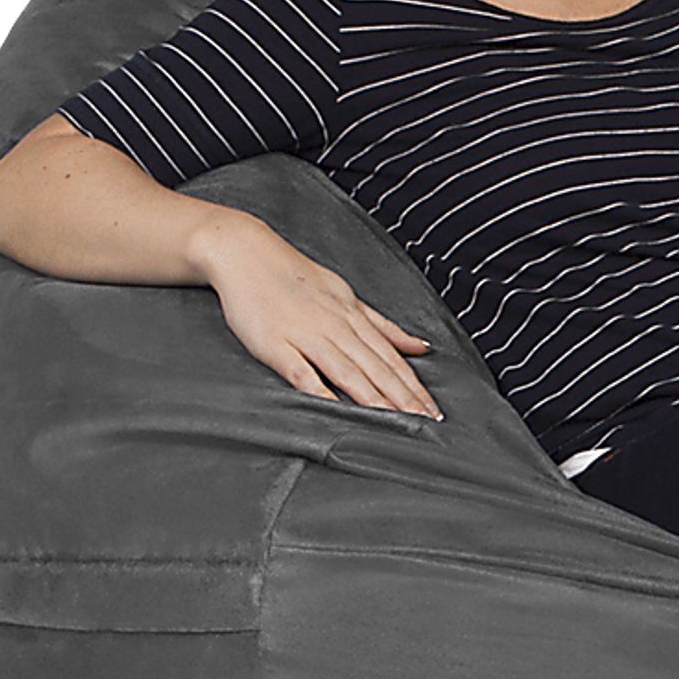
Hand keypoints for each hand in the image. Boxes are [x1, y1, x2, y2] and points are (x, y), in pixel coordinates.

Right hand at [196, 213, 444, 418]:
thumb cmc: (296, 276)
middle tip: (426, 425)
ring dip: (375, 399)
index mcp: (354, 318)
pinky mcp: (275, 344)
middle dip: (404, 399)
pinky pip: (301, 372)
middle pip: (377, 369)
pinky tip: (337, 410)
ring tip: (397, 423)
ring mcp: (306, 335)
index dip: (414, 387)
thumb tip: (420, 347)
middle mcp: (336, 327)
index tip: (434, 412)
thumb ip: (384, 326)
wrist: (245, 252)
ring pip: (348, 372)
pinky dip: (320, 391)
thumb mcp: (348, 296)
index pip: (392, 359)